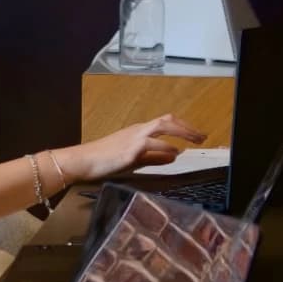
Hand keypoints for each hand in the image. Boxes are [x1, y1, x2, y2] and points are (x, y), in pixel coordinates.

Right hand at [58, 114, 205, 181]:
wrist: (81, 161)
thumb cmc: (101, 161)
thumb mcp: (132, 159)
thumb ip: (153, 157)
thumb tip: (173, 156)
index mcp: (136, 132)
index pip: (164, 122)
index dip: (182, 126)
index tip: (195, 134)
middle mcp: (137, 131)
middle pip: (166, 120)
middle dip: (186, 127)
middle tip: (202, 136)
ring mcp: (133, 138)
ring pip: (162, 126)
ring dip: (182, 132)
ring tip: (195, 141)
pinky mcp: (130, 150)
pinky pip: (153, 145)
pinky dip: (166, 148)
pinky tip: (174, 153)